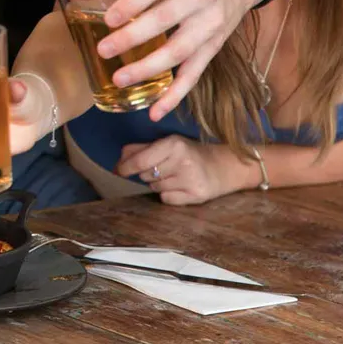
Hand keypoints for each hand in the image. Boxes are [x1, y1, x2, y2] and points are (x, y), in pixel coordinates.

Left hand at [68, 0, 271, 120]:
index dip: (133, 2)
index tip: (109, 19)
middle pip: (166, 19)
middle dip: (134, 37)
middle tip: (103, 50)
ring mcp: (210, 24)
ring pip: (180, 50)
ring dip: (149, 68)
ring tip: (119, 79)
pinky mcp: (215, 47)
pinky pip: (195, 73)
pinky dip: (175, 94)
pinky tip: (155, 111)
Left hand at [114, 135, 254, 204]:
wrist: (224, 166)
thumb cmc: (190, 154)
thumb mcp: (168, 144)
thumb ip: (141, 149)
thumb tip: (119, 160)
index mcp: (174, 144)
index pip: (140, 160)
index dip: (125, 167)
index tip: (118, 171)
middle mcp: (182, 161)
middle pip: (146, 175)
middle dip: (147, 174)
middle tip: (161, 168)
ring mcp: (190, 179)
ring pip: (155, 188)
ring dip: (158, 184)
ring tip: (174, 176)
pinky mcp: (197, 195)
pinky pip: (166, 199)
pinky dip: (168, 195)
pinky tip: (180, 186)